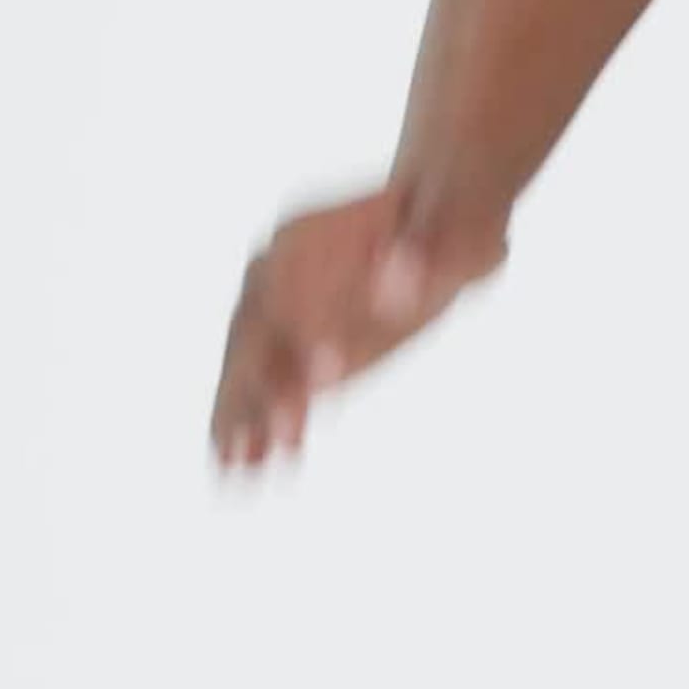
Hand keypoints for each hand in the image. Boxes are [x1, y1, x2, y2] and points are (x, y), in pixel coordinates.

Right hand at [210, 183, 504, 471]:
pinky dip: (251, 418)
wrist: (438, 211)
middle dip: (249, 397)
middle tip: (247, 458)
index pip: (286, 297)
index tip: (312, 391)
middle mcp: (274, 263)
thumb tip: (394, 286)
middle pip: (250, 336)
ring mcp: (274, 296)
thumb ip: (421, 260)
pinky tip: (248, 468)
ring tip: (234, 477)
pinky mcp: (287, 331)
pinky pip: (261, 377)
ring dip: (238, 418)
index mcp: (307, 236)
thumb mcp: (453, 239)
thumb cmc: (451, 227)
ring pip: (245, 363)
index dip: (295, 345)